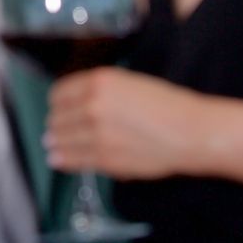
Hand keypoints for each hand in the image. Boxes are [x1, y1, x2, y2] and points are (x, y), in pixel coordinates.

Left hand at [45, 67, 205, 180]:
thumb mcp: (129, 82)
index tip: (57, 108)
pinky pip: (74, 159)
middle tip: (54, 129)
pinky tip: (58, 159)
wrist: (189, 131)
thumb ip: (100, 90)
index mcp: (100, 82)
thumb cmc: (167, 105)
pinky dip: (63, 159)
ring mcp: (97, 134)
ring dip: (56, 143)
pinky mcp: (105, 158)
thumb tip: (74, 104)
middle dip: (56, 123)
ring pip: (62, 139)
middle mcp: (94, 106)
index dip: (57, 103)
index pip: (60, 93)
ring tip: (53, 145)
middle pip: (58, 118)